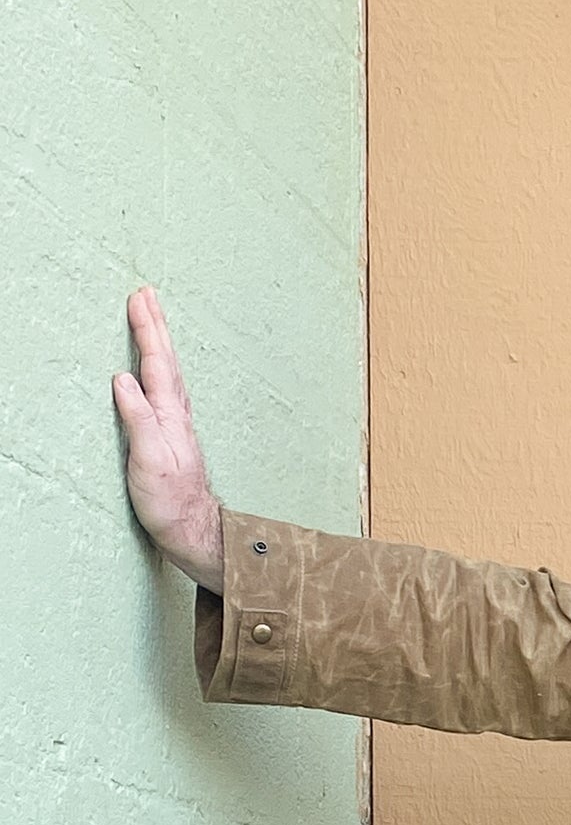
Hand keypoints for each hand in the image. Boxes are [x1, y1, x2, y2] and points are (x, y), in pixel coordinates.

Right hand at [112, 287, 224, 589]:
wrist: (194, 530)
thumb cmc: (169, 501)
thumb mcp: (148, 460)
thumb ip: (139, 418)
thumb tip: (123, 379)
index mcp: (169, 414)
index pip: (156, 362)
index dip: (147, 330)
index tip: (139, 299)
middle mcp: (177, 414)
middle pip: (165, 360)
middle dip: (155, 326)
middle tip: (147, 294)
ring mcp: (177, 424)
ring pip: (168, 372)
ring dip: (160, 343)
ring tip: (152, 319)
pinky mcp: (174, 436)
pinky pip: (167, 389)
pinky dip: (161, 368)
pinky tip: (158, 369)